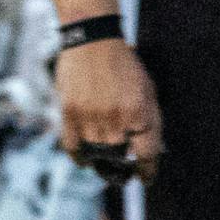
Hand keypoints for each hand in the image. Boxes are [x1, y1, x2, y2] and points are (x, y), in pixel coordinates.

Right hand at [57, 38, 162, 183]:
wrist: (92, 40)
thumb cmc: (124, 65)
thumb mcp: (147, 91)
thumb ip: (149, 121)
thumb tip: (147, 150)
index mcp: (140, 115)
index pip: (146, 156)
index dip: (147, 172)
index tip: (145, 178)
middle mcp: (116, 120)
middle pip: (120, 159)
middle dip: (123, 169)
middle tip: (122, 172)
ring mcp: (90, 117)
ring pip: (97, 155)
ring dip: (101, 162)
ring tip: (103, 164)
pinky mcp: (69, 113)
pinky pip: (73, 147)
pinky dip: (79, 157)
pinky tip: (84, 159)